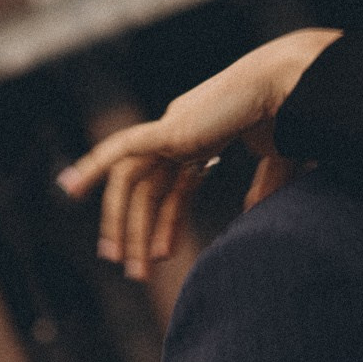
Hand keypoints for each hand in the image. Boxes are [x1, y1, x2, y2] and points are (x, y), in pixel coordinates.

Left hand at [57, 28, 339, 278]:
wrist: (292, 88)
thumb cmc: (290, 115)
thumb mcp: (277, 159)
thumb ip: (264, 186)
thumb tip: (253, 214)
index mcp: (204, 138)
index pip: (175, 187)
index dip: (167, 223)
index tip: (164, 257)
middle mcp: (182, 133)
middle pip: (149, 190)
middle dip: (139, 232)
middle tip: (134, 273)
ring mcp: (173, 129)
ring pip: (133, 182)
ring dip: (123, 223)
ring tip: (122, 262)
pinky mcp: (170, 129)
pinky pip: (121, 149)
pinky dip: (93, 166)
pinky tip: (70, 188)